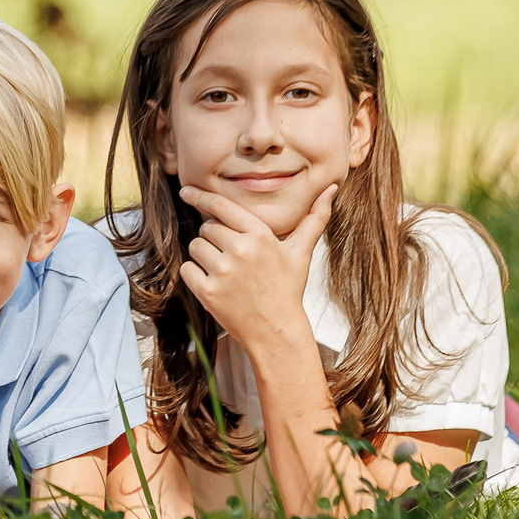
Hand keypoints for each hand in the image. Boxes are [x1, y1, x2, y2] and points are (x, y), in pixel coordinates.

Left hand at [175, 177, 333, 355]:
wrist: (276, 330)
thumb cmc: (287, 288)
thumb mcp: (301, 252)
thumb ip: (314, 218)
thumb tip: (332, 187)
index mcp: (260, 236)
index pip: (221, 206)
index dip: (200, 196)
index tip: (187, 191)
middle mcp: (240, 250)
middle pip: (206, 227)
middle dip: (214, 238)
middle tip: (232, 256)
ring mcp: (222, 272)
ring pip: (195, 247)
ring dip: (204, 256)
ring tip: (226, 271)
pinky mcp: (208, 292)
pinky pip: (186, 269)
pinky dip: (194, 274)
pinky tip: (214, 283)